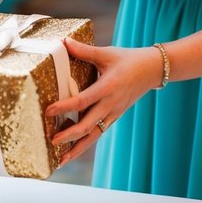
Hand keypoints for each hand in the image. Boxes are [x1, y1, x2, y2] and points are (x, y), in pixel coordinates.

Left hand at [44, 39, 162, 165]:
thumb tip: (63, 41)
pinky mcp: (115, 117)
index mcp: (108, 87)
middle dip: (69, 135)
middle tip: (51, 141)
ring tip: (61, 160)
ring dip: (77, 148)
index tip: (48, 111)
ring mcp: (114, 113)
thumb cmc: (128, 60)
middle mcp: (111, 104)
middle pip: (88, 125)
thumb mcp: (107, 53)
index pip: (83, 100)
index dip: (65, 107)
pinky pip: (99, 133)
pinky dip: (85, 142)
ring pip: (94, 135)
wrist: (153, 70)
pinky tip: (72, 150)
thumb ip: (84, 50)